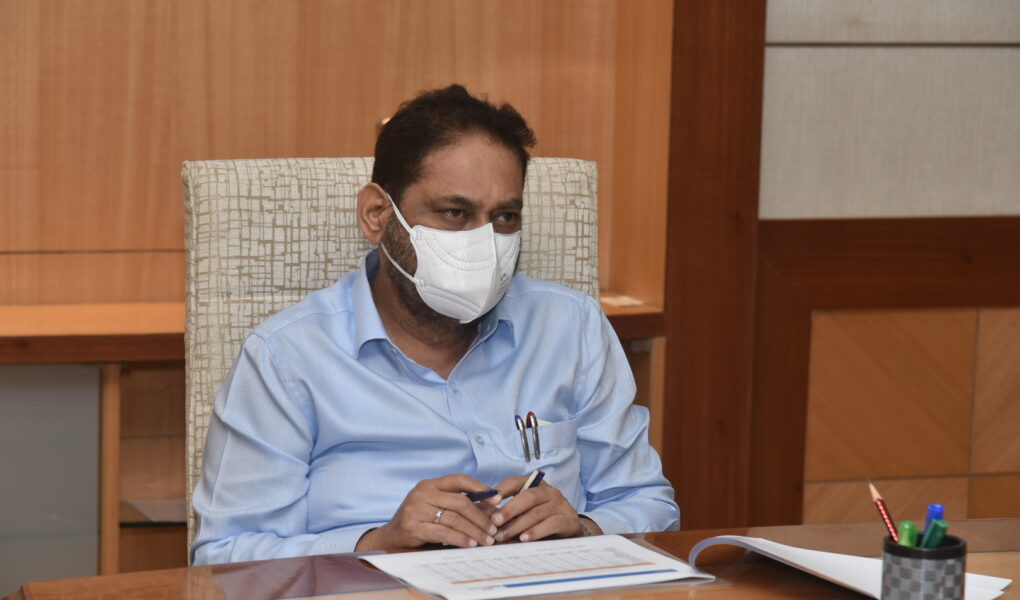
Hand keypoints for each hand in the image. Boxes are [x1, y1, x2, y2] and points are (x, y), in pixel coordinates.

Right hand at [355, 474, 501, 550]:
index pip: (459, 479)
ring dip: (474, 531)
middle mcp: (422, 493)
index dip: (480, 488)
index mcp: (430, 484)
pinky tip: (470, 544)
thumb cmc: (418, 520)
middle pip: (460, 502)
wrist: (390, 536)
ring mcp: (416, 509)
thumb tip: (491, 508)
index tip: (497, 499)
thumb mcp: (435, 506)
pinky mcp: (413, 527)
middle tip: (493, 529)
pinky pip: (443, 533)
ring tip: (485, 540)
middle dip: (481, 517)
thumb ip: (457, 504)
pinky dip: (460, 539)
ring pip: (454, 519)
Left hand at [490, 475, 587, 541]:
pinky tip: (524, 539)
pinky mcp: (567, 520)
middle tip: (494, 522)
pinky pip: (550, 524)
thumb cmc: (541, 519)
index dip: (503, 489)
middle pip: (528, 496)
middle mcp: (549, 492)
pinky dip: (535, 532)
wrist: (569, 530)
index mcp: (535, 485)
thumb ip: (506, 510)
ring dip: (517, 525)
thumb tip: (481, 512)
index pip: (517, 481)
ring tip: (503, 536)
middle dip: (509, 509)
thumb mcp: (525, 511)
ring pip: (536, 513)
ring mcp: (559, 505)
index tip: (490, 501)